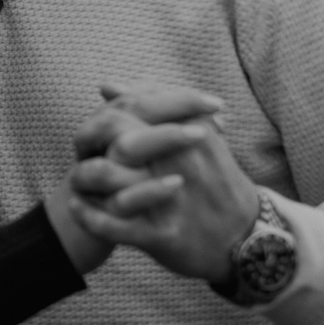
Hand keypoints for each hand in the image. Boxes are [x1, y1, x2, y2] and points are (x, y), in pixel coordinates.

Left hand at [69, 84, 260, 284]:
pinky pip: (111, 224)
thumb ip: (159, 109)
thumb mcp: (199, 140)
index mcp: (190, 137)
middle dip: (92, 142)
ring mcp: (168, 200)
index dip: (107, 117)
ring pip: (108, 179)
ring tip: (75, 180)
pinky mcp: (160, 235)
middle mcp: (178, 164)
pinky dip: (88, 215)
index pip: (135, 110)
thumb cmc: (216, 183)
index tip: (101, 128)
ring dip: (83, 176)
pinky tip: (77, 207)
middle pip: (118, 141)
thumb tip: (107, 85)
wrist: (248, 239)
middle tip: (83, 150)